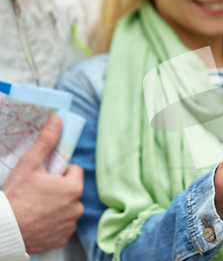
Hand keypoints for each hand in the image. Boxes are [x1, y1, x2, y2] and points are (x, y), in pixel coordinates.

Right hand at [3, 115, 84, 254]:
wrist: (3, 229)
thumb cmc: (15, 195)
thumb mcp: (29, 164)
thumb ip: (46, 141)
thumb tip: (58, 120)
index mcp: (73, 188)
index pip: (75, 171)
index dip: (60, 171)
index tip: (45, 176)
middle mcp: (77, 208)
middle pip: (72, 190)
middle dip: (59, 188)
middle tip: (38, 192)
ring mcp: (70, 225)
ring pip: (68, 208)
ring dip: (57, 206)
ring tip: (36, 207)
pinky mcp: (62, 239)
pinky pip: (62, 226)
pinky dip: (53, 223)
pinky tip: (38, 221)